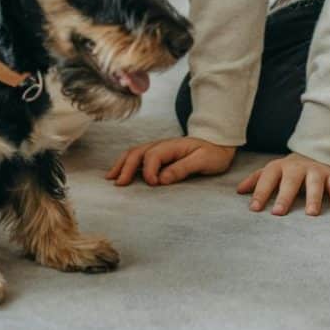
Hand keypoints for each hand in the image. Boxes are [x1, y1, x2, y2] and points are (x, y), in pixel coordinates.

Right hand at [106, 136, 236, 186]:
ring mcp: (158, 149)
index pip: (153, 155)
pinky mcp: (158, 156)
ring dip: (122, 164)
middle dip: (126, 167)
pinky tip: (120, 173)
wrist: (218, 145)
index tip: (152, 184)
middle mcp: (162, 145)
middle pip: (138, 152)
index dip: (149, 170)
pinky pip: (138, 158)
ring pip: (134, 153)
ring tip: (111, 178)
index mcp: (172, 145)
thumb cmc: (212, 154)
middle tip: (119, 184)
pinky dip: (126, 164)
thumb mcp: (203, 161)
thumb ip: (183, 168)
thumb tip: (162, 179)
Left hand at [237, 153, 329, 215]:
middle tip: (278, 213)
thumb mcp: (272, 171)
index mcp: (280, 167)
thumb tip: (238, 191)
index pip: (267, 179)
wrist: (317, 153)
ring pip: (314, 183)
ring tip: (311, 213)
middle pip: (290, 181)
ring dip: (313, 197)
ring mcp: (316, 171)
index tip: (254, 209)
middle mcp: (298, 168)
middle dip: (284, 196)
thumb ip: (256, 180)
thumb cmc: (290, 169)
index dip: (260, 193)